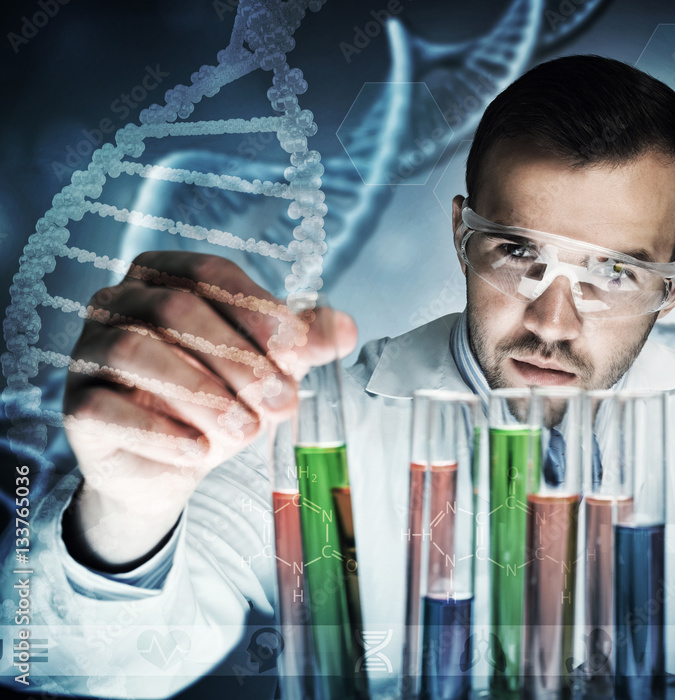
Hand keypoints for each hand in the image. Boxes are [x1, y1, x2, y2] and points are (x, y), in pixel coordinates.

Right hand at [61, 251, 356, 569]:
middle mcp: (118, 301)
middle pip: (177, 309)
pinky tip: (200, 452)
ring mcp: (89, 351)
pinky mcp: (76, 405)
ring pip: (137, 350)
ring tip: (246, 430)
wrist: (178, 461)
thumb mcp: (269, 365)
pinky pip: (107, 409)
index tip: (299, 350)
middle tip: (283, 402)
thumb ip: (304, 343)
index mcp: (166, 275)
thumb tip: (346, 327)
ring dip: (202, 393)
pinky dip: (161, 433)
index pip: (212, 273)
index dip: (258, 308)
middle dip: (240, 359)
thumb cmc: (222, 396)